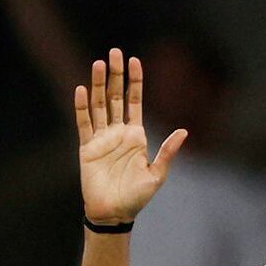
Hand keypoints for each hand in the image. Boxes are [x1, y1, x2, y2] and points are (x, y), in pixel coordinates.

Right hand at [75, 49, 186, 223]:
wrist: (115, 213)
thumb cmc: (137, 196)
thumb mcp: (157, 174)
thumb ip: (167, 151)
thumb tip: (184, 131)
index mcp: (136, 135)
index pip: (135, 101)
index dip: (135, 82)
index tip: (135, 60)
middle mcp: (118, 132)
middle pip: (115, 97)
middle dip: (115, 75)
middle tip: (114, 52)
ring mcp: (101, 138)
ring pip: (98, 105)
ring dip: (97, 84)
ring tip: (97, 63)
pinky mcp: (87, 148)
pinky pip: (84, 123)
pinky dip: (82, 107)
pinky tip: (81, 90)